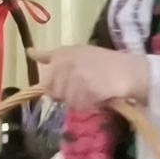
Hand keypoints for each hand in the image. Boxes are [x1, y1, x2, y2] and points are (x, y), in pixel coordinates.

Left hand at [29, 45, 148, 109]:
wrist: (130, 70)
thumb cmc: (104, 62)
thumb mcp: (77, 52)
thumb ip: (52, 56)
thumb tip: (29, 52)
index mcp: (63, 54)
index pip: (45, 72)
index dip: (51, 83)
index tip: (60, 83)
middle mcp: (66, 63)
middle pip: (54, 93)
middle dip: (67, 94)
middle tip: (85, 87)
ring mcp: (76, 77)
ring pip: (67, 101)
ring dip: (80, 101)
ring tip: (94, 90)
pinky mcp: (87, 90)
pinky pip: (81, 106)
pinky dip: (90, 105)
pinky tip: (100, 96)